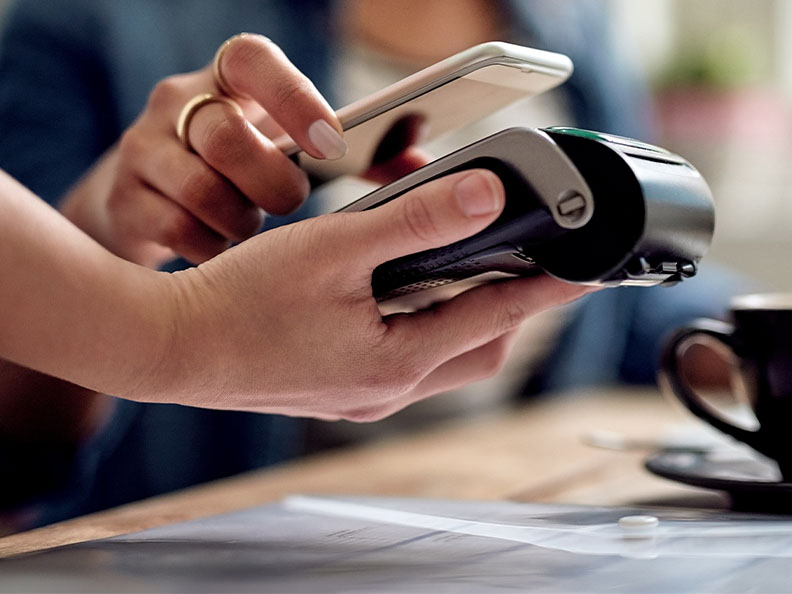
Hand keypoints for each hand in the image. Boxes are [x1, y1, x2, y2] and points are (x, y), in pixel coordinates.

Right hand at [60, 33, 346, 267]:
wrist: (153, 201)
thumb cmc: (247, 172)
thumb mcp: (294, 148)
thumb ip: (364, 154)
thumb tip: (421, 158)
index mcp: (230, 81)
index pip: (252, 60)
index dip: (292, 97)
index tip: (331, 144)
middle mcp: (178, 105)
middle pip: (224, 135)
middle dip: (271, 183)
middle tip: (291, 204)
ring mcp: (144, 150)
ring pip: (200, 189)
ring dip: (241, 222)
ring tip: (252, 231)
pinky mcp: (124, 199)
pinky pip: (177, 230)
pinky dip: (212, 250)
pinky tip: (223, 255)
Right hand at [137, 170, 590, 419]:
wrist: (170, 347)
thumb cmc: (239, 303)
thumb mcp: (336, 249)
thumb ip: (416, 222)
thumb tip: (487, 199)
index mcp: (396, 362)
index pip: (496, 318)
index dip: (545, 291)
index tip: (583, 273)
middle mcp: (386, 390)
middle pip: (477, 351)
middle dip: (509, 310)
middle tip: (521, 267)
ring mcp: (360, 397)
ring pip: (441, 361)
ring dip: (462, 320)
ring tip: (465, 275)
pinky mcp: (338, 390)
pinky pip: (404, 364)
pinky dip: (421, 330)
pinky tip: (401, 300)